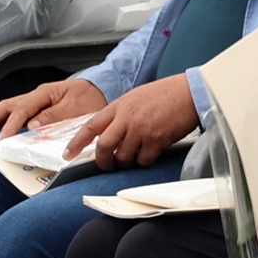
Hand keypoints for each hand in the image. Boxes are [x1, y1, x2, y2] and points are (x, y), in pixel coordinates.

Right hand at [0, 74, 106, 139]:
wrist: (103, 90)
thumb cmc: (92, 99)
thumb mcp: (78, 108)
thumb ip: (55, 115)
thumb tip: (32, 125)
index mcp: (46, 94)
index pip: (22, 109)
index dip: (11, 125)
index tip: (4, 139)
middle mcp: (38, 96)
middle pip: (7, 106)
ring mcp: (37, 102)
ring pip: (9, 109)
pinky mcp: (39, 109)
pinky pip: (17, 114)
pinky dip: (4, 123)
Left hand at [72, 74, 200, 169]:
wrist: (189, 92)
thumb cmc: (165, 94)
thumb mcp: (135, 98)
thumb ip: (121, 114)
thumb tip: (110, 133)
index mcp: (118, 106)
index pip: (90, 126)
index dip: (76, 142)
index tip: (68, 154)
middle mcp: (127, 118)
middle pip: (104, 147)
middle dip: (103, 162)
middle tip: (107, 165)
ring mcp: (141, 130)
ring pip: (123, 157)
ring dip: (127, 162)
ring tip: (135, 156)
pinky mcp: (156, 140)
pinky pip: (143, 160)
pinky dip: (144, 161)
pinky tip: (151, 152)